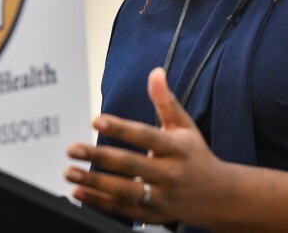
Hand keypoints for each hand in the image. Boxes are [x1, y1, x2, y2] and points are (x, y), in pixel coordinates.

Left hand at [65, 67, 231, 225]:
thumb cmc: (195, 154)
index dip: (120, 127)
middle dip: (98, 156)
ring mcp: (161, 197)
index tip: (95, 119)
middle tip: (72, 149)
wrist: (218, 197)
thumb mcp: (184, 126)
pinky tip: (78, 191)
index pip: (145, 136)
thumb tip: (155, 72)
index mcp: (177, 148)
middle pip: (130, 165)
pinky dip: (98, 202)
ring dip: (94, 181)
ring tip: (69, 171)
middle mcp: (170, 174)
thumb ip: (165, 100)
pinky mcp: (153, 215)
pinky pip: (122, 209)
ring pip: (123, 190)